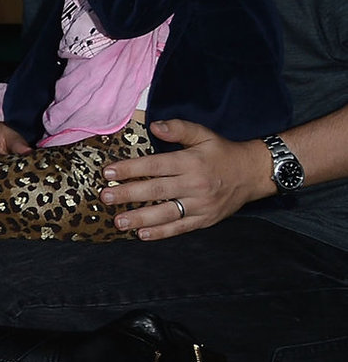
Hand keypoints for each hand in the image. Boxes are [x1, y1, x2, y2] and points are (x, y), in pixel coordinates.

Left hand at [100, 118, 275, 239]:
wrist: (255, 173)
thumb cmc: (223, 153)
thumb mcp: (203, 134)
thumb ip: (179, 129)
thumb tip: (154, 126)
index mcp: (190, 162)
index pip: (155, 165)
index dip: (131, 168)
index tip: (109, 172)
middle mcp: (194, 184)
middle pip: (156, 190)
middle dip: (128, 194)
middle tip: (106, 197)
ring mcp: (201, 204)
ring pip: (166, 212)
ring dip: (141, 218)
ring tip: (119, 222)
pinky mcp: (206, 219)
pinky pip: (181, 227)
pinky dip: (162, 232)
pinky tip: (142, 235)